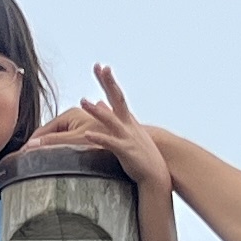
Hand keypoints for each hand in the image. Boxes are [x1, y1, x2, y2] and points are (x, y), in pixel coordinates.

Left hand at [41, 67, 171, 190]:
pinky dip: (99, 138)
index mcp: (127, 120)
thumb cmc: (140, 155)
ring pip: (111, 121)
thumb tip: (100, 101)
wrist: (157, 174)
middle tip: (100, 68)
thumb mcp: (126, 132)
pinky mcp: (127, 151)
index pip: (116, 95)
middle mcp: (128, 124)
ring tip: (83, 101)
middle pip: (118, 99)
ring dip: (97, 111)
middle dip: (109, 83)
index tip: (100, 66)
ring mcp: (128, 137)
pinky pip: (111, 143)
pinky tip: (87, 134)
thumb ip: (113, 116)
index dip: (108, 81)